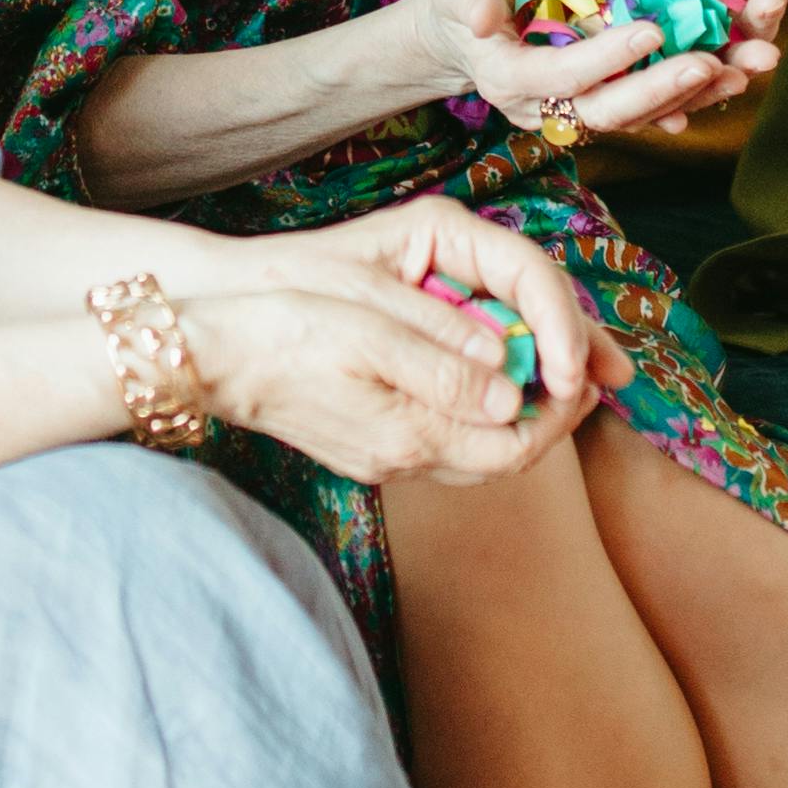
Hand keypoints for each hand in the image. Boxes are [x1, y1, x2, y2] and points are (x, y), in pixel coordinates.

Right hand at [175, 246, 608, 491]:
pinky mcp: (362, 446)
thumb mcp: (369, 329)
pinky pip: (439, 441)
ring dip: (513, 414)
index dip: (561, 409)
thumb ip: (443, 363)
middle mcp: (400, 459)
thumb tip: (509, 391)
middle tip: (578, 370)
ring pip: (473, 453)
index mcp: (408, 432)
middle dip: (548, 414)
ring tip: (539, 367)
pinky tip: (476, 373)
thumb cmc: (280, 328)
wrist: (204, 355)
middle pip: (503, 456)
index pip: (516, 444)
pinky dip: (472, 412)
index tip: (584, 370)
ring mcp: (379, 458)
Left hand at [310, 188, 627, 414]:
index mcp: (443, 231)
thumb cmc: (292, 293)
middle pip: (538, 295)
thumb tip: (506, 390)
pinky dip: (520, 375)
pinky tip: (537, 403)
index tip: (571, 374)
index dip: (560, 324)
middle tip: (612, 380)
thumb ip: (437, 344)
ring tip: (585, 393)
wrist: (237, 302)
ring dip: (556, 359)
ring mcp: (448, 288)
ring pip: (523, 323)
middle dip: (575, 339)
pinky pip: (495, 350)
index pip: (527, 272)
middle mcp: (454, 255)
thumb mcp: (365, 314)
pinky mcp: (439, 322)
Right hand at [425, 0, 782, 143]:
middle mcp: (544, 110)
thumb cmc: (466, 2)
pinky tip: (726, 77)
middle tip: (710, 60)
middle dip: (661, 89)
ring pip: (637, 117)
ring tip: (735, 71)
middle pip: (609, 110)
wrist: (473, 34)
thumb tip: (486, 21)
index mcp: (510, 78)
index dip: (605, 58)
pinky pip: (648, 113)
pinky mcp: (599, 109)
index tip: (651, 29)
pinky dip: (688, 98)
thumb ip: (469, 0)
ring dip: (688, 98)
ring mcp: (573, 115)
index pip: (562, 76)